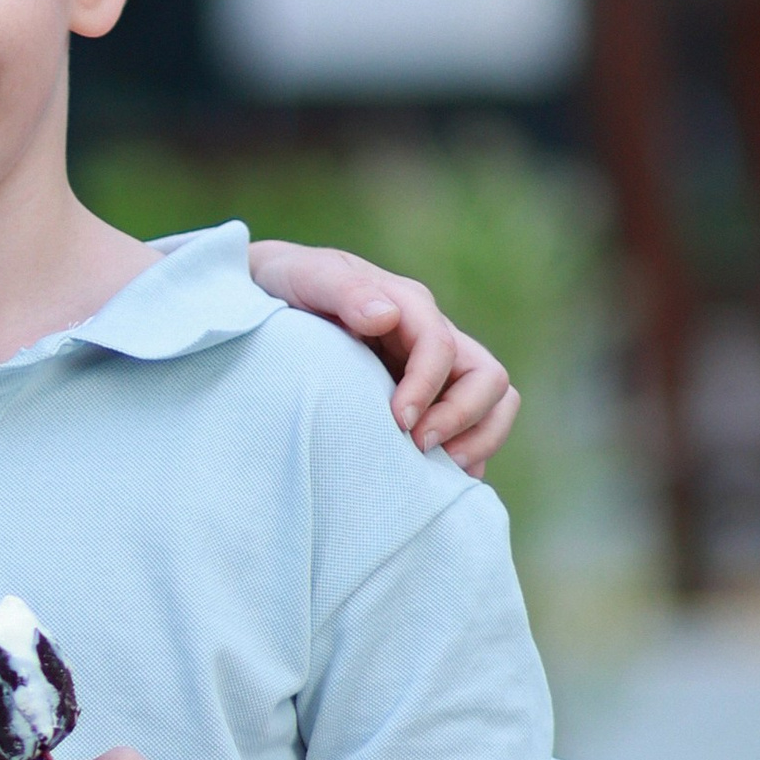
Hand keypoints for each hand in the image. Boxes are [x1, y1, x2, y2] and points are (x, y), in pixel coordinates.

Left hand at [248, 239, 517, 476]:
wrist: (266, 295)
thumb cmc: (287, 285)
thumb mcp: (306, 277)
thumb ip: (344, 291)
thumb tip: (386, 318)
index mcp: (409, 306)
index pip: (442, 348)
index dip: (426, 387)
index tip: (397, 422)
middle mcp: (432, 339)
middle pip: (487, 378)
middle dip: (463, 418)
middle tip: (418, 448)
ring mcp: (435, 372)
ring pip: (493, 404)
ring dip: (477, 440)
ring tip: (439, 470)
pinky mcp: (427, 400)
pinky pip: (471, 429)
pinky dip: (467, 456)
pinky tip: (435, 482)